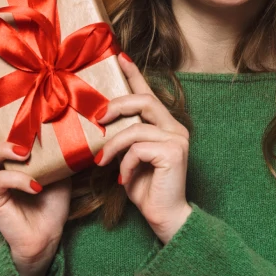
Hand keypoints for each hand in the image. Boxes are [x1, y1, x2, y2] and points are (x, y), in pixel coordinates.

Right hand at [0, 86, 70, 266]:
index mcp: (7, 152)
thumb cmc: (51, 198)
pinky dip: (20, 181)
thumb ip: (60, 143)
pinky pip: (2, 183)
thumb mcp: (59, 165)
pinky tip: (36, 185)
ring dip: (5, 149)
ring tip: (23, 150)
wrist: (47, 236)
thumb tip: (81, 114)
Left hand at [94, 53, 193, 242]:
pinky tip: (123, 180)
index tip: (119, 57)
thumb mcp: (129, 159)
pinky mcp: (174, 153)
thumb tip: (100, 124)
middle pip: (143, 101)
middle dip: (116, 106)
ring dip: (113, 145)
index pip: (148, 94)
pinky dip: (125, 164)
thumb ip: (123, 139)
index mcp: (166, 126)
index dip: (134, 74)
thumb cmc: (146, 190)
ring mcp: (177, 139)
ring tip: (102, 162)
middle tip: (97, 118)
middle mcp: (175, 128)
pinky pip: (138, 148)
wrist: (165, 218)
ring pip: (135, 128)